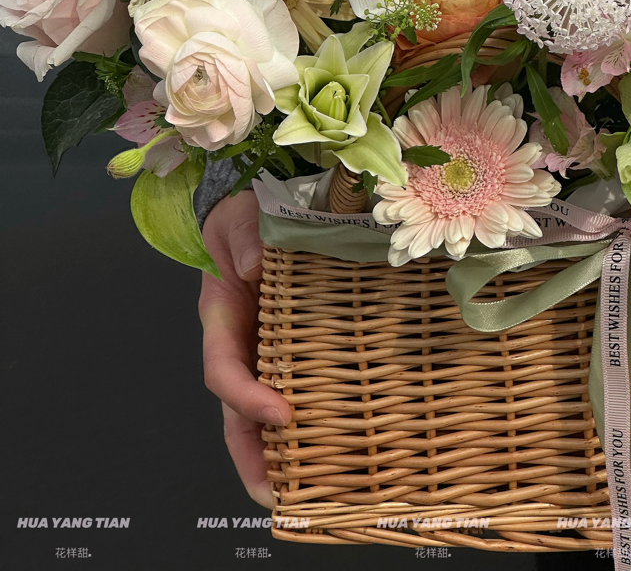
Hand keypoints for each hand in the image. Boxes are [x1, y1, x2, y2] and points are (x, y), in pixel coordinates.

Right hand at [199, 191, 290, 506]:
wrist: (264, 207)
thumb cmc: (246, 213)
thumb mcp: (239, 216)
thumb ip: (243, 236)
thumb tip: (257, 264)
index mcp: (222, 316)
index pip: (223, 369)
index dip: (245, 397)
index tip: (280, 414)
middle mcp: (243, 342)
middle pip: (238, 410)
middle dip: (253, 456)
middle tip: (278, 496)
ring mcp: (269, 348)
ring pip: (266, 410)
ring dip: (282, 453)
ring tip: (307, 493)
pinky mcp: (299, 346)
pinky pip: (302, 386)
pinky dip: (313, 419)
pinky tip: (337, 444)